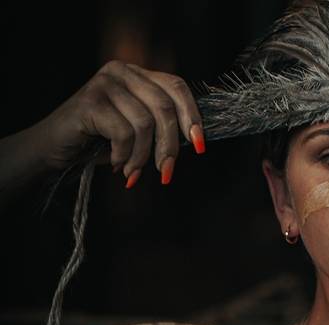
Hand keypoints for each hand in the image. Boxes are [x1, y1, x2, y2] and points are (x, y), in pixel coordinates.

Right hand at [31, 60, 204, 186]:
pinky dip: (124, 155)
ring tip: (133, 171)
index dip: (192, 116)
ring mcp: (104, 83)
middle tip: (166, 171)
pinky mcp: (89, 101)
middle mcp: (122, 72)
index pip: (177, 87)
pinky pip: (124, 133)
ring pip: (145, 123)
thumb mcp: (138, 130)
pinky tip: (116, 163)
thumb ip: (162, 125)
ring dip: (142, 156)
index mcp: (138, 74)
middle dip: (169, 145)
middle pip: (164, 107)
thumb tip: (195, 139)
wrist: (53, 149)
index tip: (200, 146)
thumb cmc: (100, 142)